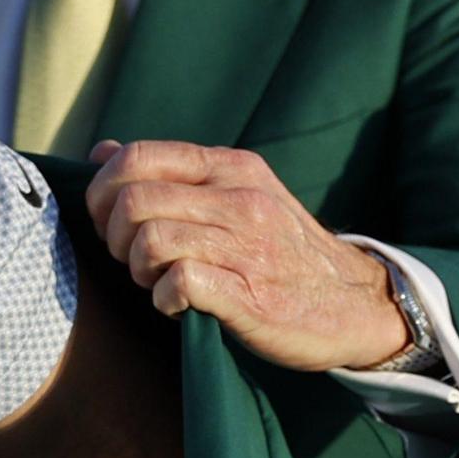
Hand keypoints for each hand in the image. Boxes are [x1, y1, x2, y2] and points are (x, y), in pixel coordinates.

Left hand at [84, 139, 414, 371]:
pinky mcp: (251, 296)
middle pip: (133, 200)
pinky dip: (163, 299)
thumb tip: (102, 152)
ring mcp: (247, 246)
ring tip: (156, 281)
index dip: (102, 190)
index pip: (138, 156)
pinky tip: (176, 305)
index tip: (108, 221)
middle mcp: (240, 198)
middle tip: (132, 259)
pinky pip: (180, 283)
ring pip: (151, 239)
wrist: (357, 302)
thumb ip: (172, 174)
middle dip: (114, 236)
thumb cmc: (281, 250)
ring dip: (137, 270)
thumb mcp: (237, 193)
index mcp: (231, 167)